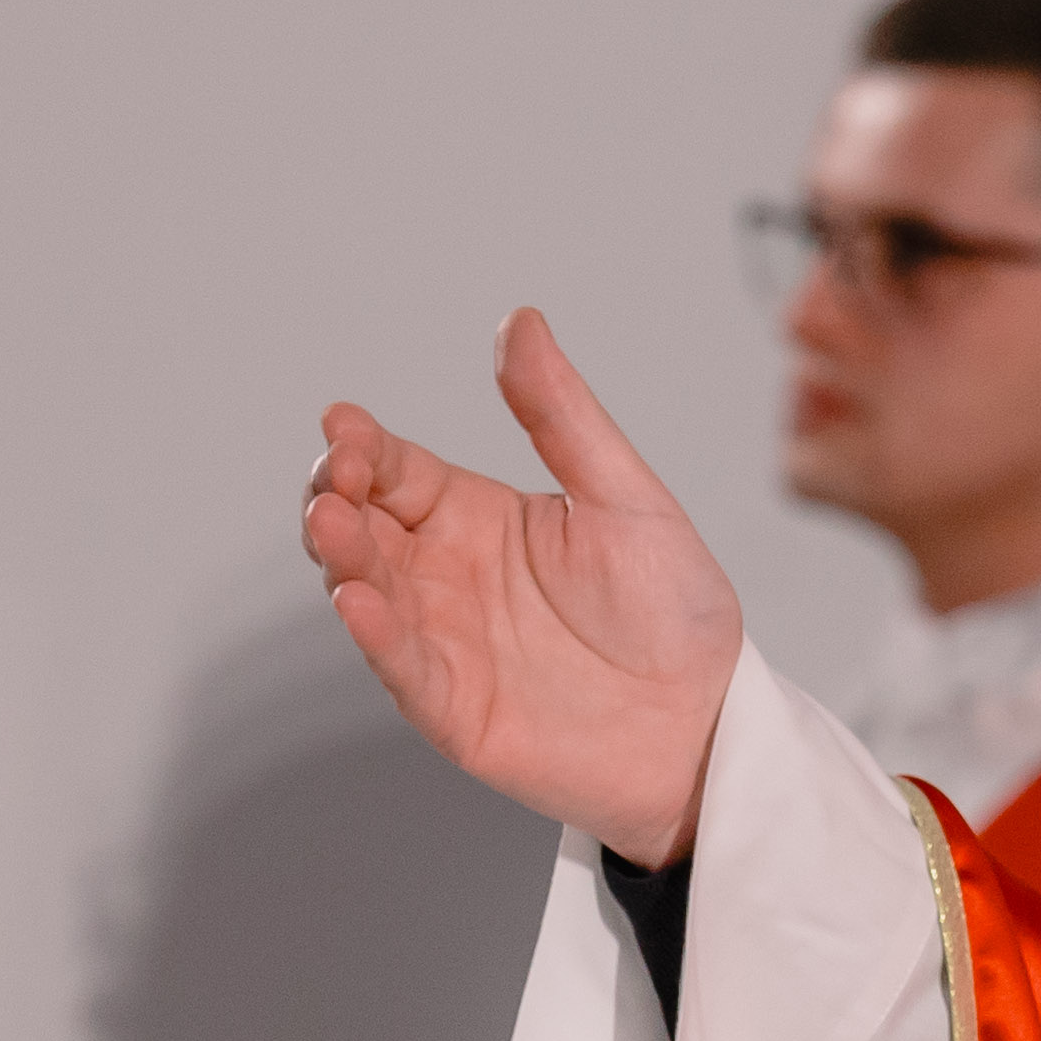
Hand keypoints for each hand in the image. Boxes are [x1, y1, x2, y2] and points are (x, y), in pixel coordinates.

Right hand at [301, 308, 747, 864]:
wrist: (709, 720)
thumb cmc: (671, 609)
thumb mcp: (625, 496)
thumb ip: (563, 416)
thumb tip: (520, 320)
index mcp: (476, 516)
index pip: (397, 469)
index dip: (364, 447)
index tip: (346, 424)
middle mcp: (444, 575)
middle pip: (361, 525)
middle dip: (335, 495)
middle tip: (338, 473)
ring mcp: (442, 642)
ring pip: (367, 589)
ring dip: (340, 556)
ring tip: (331, 522)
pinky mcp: (454, 708)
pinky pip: (402, 668)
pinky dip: (375, 636)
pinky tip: (358, 600)